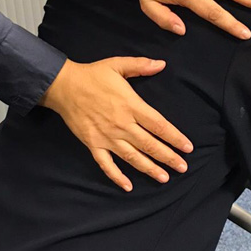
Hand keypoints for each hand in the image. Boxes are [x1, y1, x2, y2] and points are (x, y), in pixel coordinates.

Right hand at [39, 57, 192, 190]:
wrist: (62, 85)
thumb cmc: (92, 75)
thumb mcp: (117, 64)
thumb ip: (141, 65)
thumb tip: (162, 64)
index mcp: (131, 106)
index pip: (159, 125)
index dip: (175, 137)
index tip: (188, 147)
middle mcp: (122, 124)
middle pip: (150, 145)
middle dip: (168, 157)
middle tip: (183, 167)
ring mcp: (107, 136)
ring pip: (133, 157)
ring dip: (150, 169)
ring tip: (164, 178)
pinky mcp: (93, 144)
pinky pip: (106, 164)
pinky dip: (117, 176)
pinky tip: (128, 186)